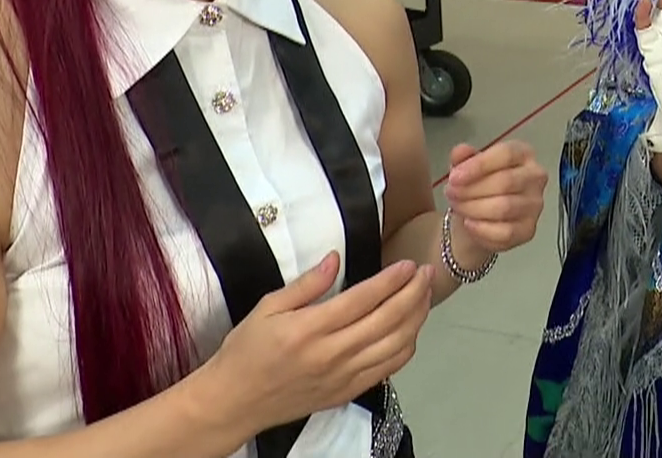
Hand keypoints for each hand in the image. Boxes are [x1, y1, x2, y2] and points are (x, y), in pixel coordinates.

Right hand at [197, 253, 432, 435]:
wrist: (234, 402)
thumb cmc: (246, 352)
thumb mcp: (266, 308)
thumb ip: (306, 284)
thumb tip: (334, 258)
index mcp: (310, 329)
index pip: (364, 299)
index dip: (392, 279)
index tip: (409, 264)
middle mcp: (332, 354)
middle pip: (388, 320)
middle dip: (414, 293)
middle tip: (427, 273)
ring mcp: (343, 376)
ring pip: (396, 345)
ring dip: (417, 318)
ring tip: (424, 296)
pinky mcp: (347, 392)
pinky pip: (388, 369)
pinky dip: (406, 347)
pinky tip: (410, 329)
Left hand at [444, 139, 547, 255]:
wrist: (478, 218)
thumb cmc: (477, 185)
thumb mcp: (466, 167)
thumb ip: (463, 157)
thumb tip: (460, 151)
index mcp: (523, 154)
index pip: (507, 154)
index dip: (479, 165)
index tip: (454, 177)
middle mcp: (535, 177)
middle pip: (506, 182)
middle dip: (472, 189)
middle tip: (451, 193)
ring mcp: (535, 205)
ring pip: (505, 207)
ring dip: (474, 208)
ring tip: (457, 206)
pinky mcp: (529, 229)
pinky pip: (505, 232)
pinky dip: (482, 229)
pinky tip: (469, 224)